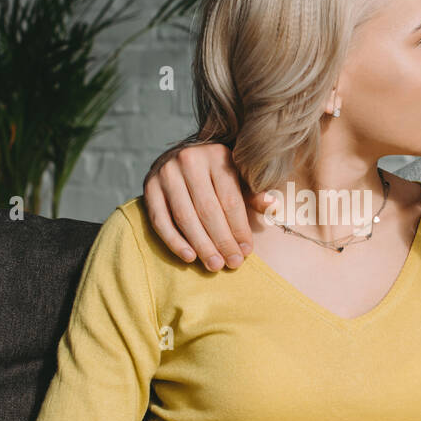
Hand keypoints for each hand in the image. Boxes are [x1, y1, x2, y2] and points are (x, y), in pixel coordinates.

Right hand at [142, 143, 270, 270]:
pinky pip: (160, 220)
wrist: (180, 156)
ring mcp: (166, 173)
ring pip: (185, 217)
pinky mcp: (148, 186)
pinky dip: (174, 241)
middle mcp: (189, 160)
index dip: (239, 228)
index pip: (230, 200)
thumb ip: (252, 194)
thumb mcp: (237, 176)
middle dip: (222, 241)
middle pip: (208, 210)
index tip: (246, 251)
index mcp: (217, 155)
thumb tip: (272, 206)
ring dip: (201, 245)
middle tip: (231, 264)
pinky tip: (189, 257)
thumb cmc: (215, 173)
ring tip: (214, 265)